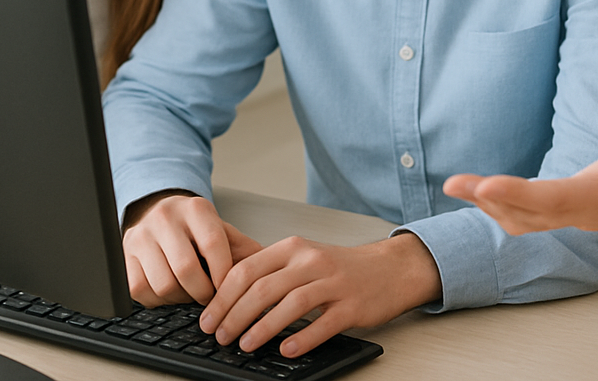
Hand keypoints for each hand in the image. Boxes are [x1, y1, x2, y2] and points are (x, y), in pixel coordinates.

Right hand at [122, 190, 263, 305]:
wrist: (156, 210)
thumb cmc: (193, 226)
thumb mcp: (220, 229)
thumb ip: (244, 248)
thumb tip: (268, 269)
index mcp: (196, 209)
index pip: (213, 244)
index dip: (223, 274)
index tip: (230, 290)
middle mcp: (166, 218)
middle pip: (186, 269)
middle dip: (203, 292)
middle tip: (211, 298)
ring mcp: (142, 237)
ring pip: (164, 284)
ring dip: (181, 299)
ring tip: (191, 294)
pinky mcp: (124, 256)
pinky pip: (141, 291)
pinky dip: (159, 300)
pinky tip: (171, 292)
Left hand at [198, 232, 441, 357]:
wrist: (389, 268)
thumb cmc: (340, 266)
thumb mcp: (303, 256)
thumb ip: (271, 270)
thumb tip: (227, 296)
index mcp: (294, 247)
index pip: (248, 269)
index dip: (223, 296)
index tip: (208, 318)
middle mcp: (312, 260)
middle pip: (264, 288)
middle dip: (235, 315)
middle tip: (220, 336)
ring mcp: (333, 282)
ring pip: (290, 305)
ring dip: (262, 328)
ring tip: (245, 345)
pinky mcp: (352, 305)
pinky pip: (322, 324)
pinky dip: (301, 339)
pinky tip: (285, 350)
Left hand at [443, 116, 597, 233]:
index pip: (554, 198)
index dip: (518, 194)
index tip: (484, 185)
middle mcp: (584, 213)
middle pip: (530, 214)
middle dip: (489, 199)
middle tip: (453, 183)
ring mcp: (573, 218)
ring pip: (524, 221)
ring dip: (488, 205)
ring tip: (455, 185)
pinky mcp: (565, 213)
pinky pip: (527, 219)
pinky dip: (500, 207)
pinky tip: (479, 192)